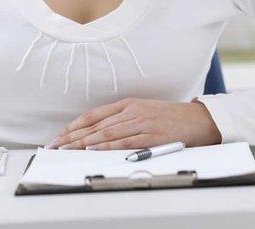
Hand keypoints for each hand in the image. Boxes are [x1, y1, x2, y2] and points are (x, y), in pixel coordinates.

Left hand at [47, 97, 221, 149]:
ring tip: (67, 150)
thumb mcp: (144, 111)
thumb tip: (98, 133)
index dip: (74, 126)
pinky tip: (94, 150)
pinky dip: (107, 146)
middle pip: (95, 125)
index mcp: (128, 104)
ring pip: (106, 133)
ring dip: (84, 143)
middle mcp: (131, 111)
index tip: (59, 136)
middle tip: (55, 146)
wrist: (199, 119)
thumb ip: (122, 119)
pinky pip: (124, 141)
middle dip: (72, 137)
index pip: (93, 115)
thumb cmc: (170, 117)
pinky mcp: (150, 135)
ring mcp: (140, 122)